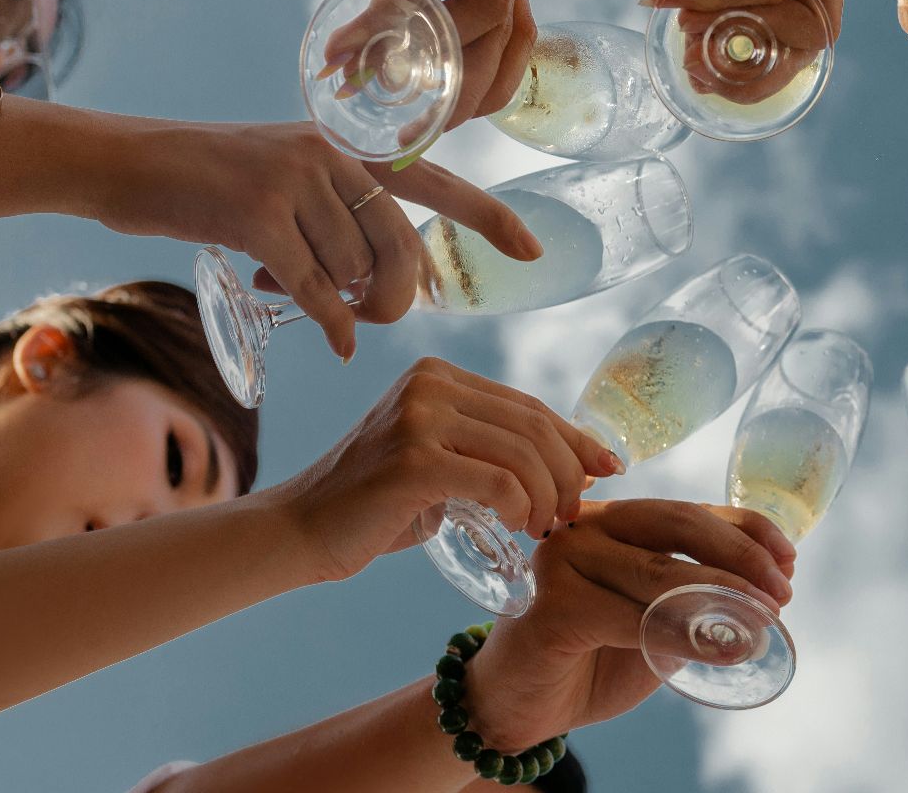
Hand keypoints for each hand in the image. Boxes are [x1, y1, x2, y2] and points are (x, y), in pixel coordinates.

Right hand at [90, 119, 537, 359]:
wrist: (127, 160)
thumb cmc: (208, 180)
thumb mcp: (288, 175)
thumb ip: (339, 213)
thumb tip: (380, 285)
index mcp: (349, 146)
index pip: (437, 183)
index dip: (489, 218)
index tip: (535, 250)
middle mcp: (334, 156)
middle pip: (403, 248)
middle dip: (394, 296)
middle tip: (365, 314)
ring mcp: (297, 181)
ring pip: (356, 272)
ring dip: (341, 303)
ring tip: (302, 294)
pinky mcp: (258, 214)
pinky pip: (316, 288)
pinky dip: (329, 322)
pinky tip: (336, 340)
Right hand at [199, 0, 530, 126]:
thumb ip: (401, 9)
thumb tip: (402, 78)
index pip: (518, 21)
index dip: (488, 83)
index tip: (443, 122)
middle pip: (512, 21)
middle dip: (469, 86)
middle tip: (420, 125)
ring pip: (484, 4)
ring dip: (432, 61)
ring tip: (379, 84)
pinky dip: (387, 21)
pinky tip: (351, 44)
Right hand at [270, 358, 621, 581]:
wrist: (300, 531)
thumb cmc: (377, 506)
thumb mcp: (441, 464)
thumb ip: (491, 453)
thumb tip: (576, 465)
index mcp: (438, 376)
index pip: (528, 405)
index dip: (576, 438)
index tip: (608, 468)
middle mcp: (429, 384)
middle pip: (533, 426)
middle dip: (568, 472)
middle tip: (574, 513)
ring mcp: (418, 417)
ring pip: (522, 453)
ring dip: (549, 496)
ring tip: (546, 527)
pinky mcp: (412, 459)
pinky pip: (497, 481)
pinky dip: (521, 507)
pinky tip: (521, 526)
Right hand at [462, 499, 797, 748]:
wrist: (519, 705)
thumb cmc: (590, 658)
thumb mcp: (655, 621)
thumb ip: (697, 601)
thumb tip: (770, 594)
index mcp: (615, 520)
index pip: (691, 511)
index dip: (747, 529)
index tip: (790, 559)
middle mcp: (586, 526)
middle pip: (678, 525)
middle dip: (742, 556)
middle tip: (782, 592)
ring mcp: (563, 560)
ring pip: (659, 573)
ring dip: (723, 598)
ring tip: (764, 623)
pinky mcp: (551, 605)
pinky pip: (632, 618)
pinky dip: (685, 635)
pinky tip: (723, 650)